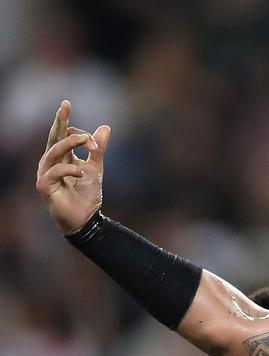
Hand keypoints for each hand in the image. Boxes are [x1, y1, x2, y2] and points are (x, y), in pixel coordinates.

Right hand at [35, 100, 110, 234]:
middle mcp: (50, 162)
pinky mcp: (44, 186)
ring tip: (88, 142)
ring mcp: (45, 173)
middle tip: (65, 106)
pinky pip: (55, 171)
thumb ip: (98, 149)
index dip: (65, 120)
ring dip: (71, 144)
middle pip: (53, 137)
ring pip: (54, 151)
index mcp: (61, 156)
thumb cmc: (87, 195)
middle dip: (59, 120)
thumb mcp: (96, 168)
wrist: (86, 219)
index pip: (60, 133)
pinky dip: (70, 169)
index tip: (68, 105)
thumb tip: (106, 127)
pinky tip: (82, 173)